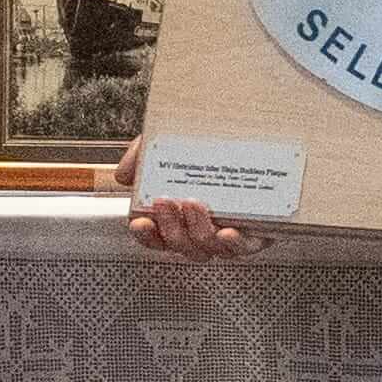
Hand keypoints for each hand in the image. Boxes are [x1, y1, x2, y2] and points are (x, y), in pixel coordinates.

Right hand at [115, 138, 263, 260]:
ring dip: (197, 231)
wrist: (249, 132)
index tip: (139, 222)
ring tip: (194, 204)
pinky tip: (227, 231)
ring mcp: (227, 232)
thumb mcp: (165, 144)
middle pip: (180, 245)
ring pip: (208, 249)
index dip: (146, 236)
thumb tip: (124, 176)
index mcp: (178, 216)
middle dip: (170, 227)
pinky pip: (244, 247)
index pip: (155, 237)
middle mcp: (201, 228)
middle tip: (165, 202)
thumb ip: (140, 156)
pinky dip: (233, 243)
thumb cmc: (206, 145)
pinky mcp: (256, 230)